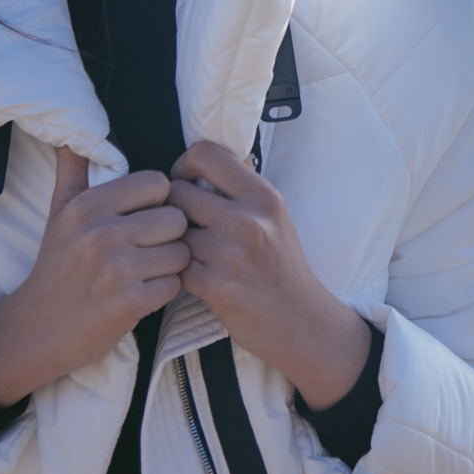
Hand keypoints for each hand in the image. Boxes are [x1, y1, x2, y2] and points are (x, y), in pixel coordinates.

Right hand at [0, 148, 188, 405]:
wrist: (36, 329)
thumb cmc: (57, 267)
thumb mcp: (59, 213)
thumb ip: (73, 171)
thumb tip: (73, 134)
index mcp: (88, 206)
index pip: (158, 183)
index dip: (158, 201)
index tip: (144, 218)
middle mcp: (101, 234)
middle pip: (176, 218)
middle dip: (170, 234)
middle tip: (150, 247)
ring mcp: (116, 270)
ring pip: (181, 252)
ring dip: (172, 264)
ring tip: (148, 270)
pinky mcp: (128, 304)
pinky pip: (175, 285)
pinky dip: (165, 290)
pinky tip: (144, 292)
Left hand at [168, 141, 370, 408]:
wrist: (301, 320)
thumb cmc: (282, 265)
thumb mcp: (276, 215)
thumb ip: (244, 185)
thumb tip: (208, 157)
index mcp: (263, 196)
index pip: (204, 153)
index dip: (185, 165)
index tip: (188, 183)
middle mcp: (248, 219)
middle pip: (177, 191)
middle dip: (174, 206)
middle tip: (185, 222)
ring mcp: (229, 253)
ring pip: (172, 230)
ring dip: (176, 241)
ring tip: (193, 251)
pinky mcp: (214, 286)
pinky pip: (175, 265)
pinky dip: (180, 271)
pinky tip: (196, 275)